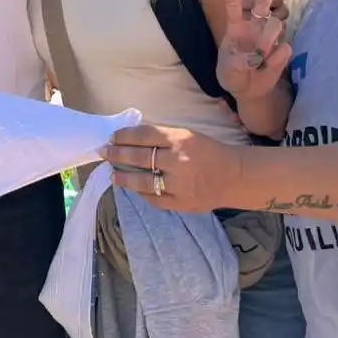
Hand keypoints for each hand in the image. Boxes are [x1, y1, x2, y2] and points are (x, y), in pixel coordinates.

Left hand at [100, 123, 244, 212]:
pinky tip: (134, 188)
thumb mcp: (187, 135)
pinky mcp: (181, 203)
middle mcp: (177, 161)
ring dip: (124, 177)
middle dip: (117, 154)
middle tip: (103, 153)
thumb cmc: (209, 151)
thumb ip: (162, 138)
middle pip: (139, 157)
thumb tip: (132, 139)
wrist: (234, 176)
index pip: (144, 136)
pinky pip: (154, 198)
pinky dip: (142, 193)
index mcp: (179, 140)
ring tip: (112, 174)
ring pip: (142, 181)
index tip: (112, 138)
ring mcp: (178, 184)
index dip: (124, 136)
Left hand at [217, 0, 292, 99]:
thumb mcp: (227, 72)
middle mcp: (254, 26)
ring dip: (267, 41)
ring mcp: (269, 36)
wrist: (249, 91)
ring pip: (275, 25)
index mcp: (236, 26)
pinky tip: (266, 67)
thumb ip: (238, 63)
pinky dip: (275, 59)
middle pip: (263, 0)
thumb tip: (255, 56)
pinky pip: (284, 48)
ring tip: (258, 60)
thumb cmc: (233, 75)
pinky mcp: (282, 49)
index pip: (233, 2)